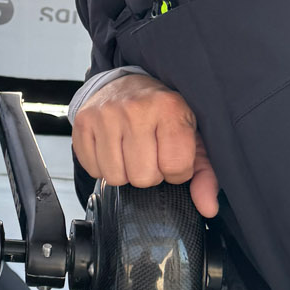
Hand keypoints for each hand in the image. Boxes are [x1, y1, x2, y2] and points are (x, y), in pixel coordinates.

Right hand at [72, 73, 219, 216]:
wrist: (127, 83)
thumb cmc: (163, 114)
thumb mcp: (193, 137)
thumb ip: (205, 173)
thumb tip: (208, 207)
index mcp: (169, 108)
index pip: (175, 167)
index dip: (176, 172)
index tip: (172, 157)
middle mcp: (135, 109)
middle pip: (142, 177)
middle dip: (150, 174)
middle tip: (150, 154)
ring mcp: (105, 115)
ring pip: (115, 178)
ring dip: (126, 172)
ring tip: (131, 152)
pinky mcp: (82, 123)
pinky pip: (92, 170)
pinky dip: (103, 167)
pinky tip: (113, 149)